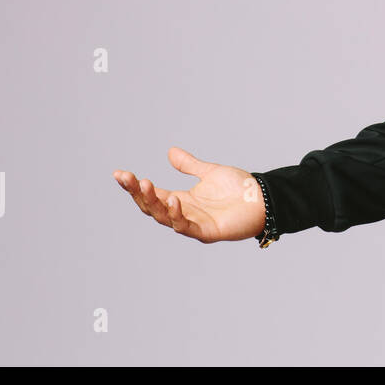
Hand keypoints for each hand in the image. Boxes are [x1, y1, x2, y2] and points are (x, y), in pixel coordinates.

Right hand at [113, 146, 266, 242]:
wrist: (264, 198)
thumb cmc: (239, 188)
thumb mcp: (210, 172)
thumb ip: (190, 166)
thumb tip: (170, 152)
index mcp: (181, 200)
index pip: (151, 194)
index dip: (134, 185)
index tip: (119, 173)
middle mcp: (183, 213)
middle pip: (152, 206)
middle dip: (137, 193)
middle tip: (128, 178)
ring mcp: (194, 224)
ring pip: (164, 217)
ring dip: (153, 202)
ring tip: (146, 184)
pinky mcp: (207, 231)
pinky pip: (186, 226)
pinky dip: (176, 215)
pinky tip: (173, 199)